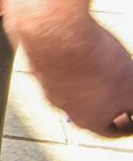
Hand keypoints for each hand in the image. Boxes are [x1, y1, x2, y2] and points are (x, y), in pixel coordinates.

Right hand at [8, 4, 132, 137]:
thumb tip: (131, 106)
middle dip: (107, 102)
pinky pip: (60, 68)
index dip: (128, 124)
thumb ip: (132, 103)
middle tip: (121, 90)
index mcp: (89, 120)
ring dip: (90, 81)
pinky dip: (73, 64)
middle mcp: (65, 106)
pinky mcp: (37, 63)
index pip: (112, 130)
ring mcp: (47, 84)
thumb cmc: (95, 61)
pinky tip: (83, 50)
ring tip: (104, 65)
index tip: (132, 117)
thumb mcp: (132, 88)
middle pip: (91, 109)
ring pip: (74, 88)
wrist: (56, 30)